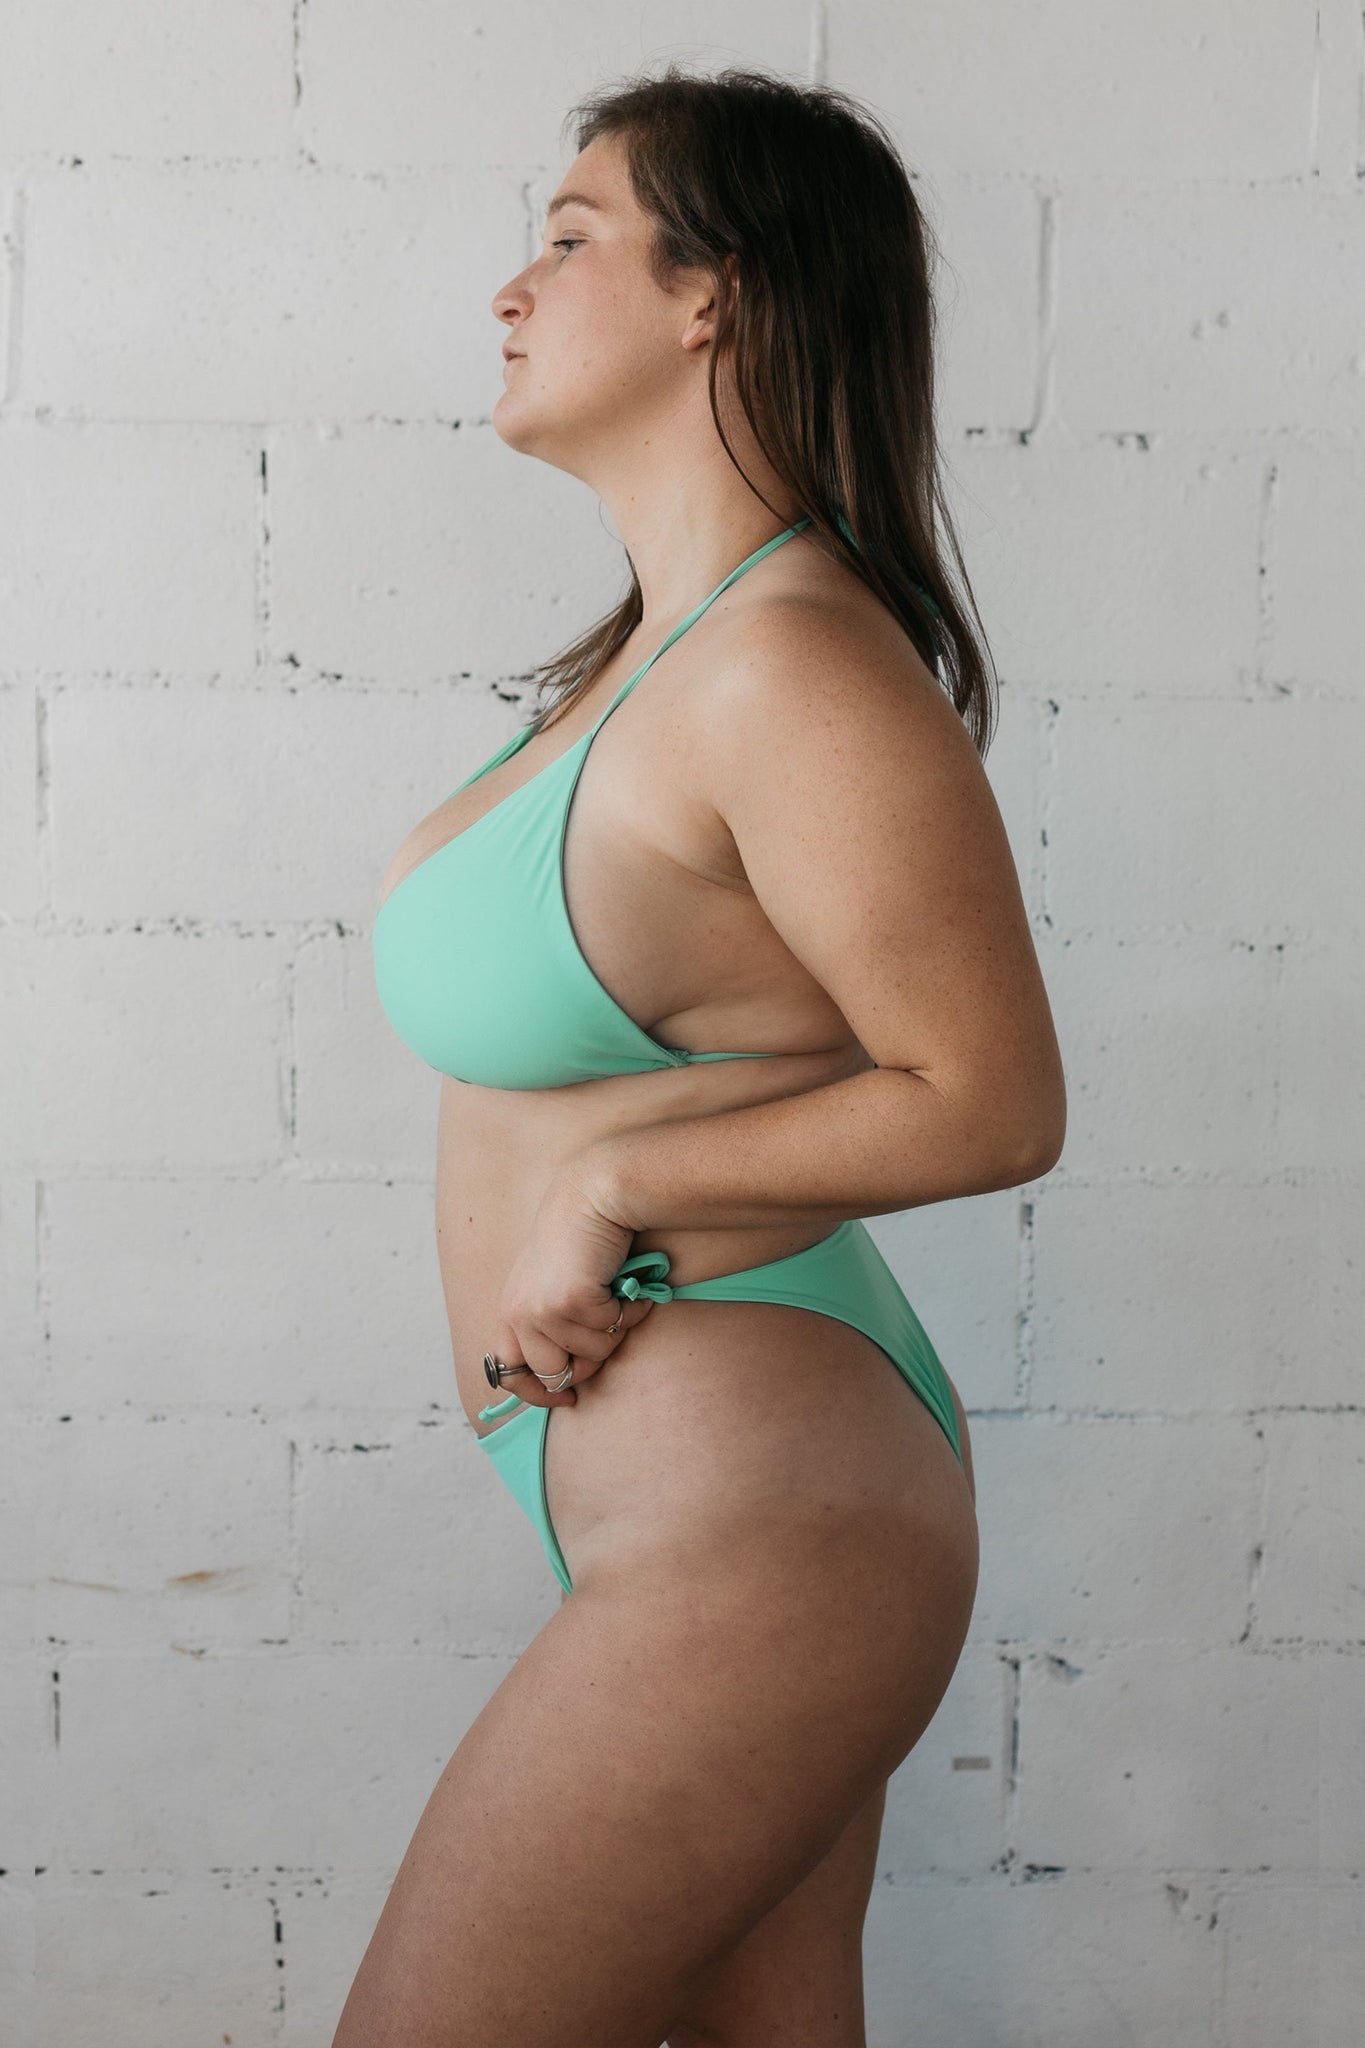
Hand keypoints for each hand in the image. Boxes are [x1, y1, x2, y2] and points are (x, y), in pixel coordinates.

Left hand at [488, 1166, 655, 1407]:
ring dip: (614, 1328)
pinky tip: (625, 1283)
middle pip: (557, 1373)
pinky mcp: (571, 1301)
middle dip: (590, 1361)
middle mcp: (519, 1314)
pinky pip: (612, 1328)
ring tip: (615, 1292)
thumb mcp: (550, 1285)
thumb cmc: (579, 1239)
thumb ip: (549, 1324)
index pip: (509, 1373)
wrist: (593, 1196)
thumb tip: (567, 1378)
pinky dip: (629, 1310)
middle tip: (607, 1327)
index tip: (568, 1398)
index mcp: (509, 1311)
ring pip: (593, 1353)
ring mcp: (543, 1309)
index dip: (538, 1394)